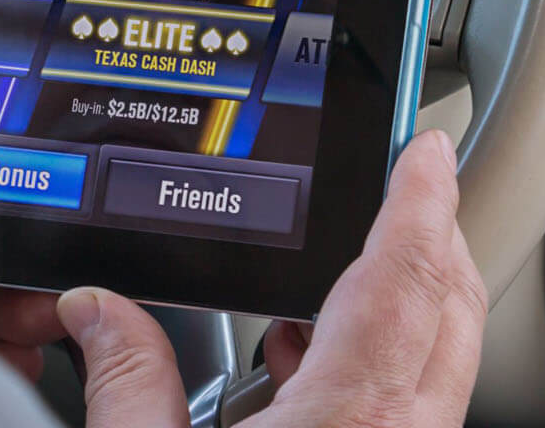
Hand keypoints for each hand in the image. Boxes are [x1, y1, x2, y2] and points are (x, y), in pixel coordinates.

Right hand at [56, 130, 484, 426]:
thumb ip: (128, 382)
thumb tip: (95, 309)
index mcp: (347, 418)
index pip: (405, 277)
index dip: (418, 197)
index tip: (423, 143)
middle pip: (449, 309)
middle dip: (432, 236)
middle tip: (403, 186)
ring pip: (444, 361)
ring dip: (410, 305)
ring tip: (341, 279)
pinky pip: (415, 409)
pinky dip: (385, 365)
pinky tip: (314, 367)